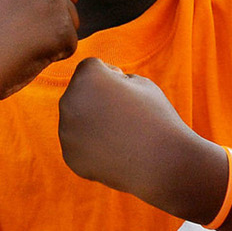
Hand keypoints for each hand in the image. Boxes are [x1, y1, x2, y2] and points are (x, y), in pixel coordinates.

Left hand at [57, 58, 212, 216]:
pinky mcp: (70, 156)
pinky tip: (116, 151)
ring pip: (77, 119)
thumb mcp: (141, 83)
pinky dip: (93, 147)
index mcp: (88, 77)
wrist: (165, 163)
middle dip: (98, 100)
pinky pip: (78, 144)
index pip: (92, 67)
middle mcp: (69, 101)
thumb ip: (112, 78)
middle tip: (127, 116)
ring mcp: (66, 131)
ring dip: (94, 123)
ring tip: (123, 135)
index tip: (132, 94)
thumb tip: (93, 89)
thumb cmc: (156, 117)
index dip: (114, 77)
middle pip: (79, 93)